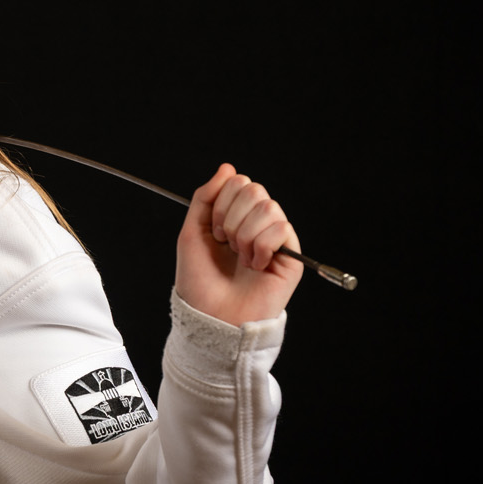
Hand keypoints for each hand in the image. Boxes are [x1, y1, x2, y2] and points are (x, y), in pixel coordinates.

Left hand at [174, 164, 302, 325]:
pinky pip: (282, 228)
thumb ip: (206, 197)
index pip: (240, 183)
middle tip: (226, 243)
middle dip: (232, 217)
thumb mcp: (192, 232)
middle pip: (255, 190)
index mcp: (234, 217)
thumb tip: (227, 168)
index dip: (223, 201)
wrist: (210, 315)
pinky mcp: (291, 257)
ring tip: (241, 257)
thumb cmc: (199, 280)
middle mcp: (256, 225)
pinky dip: (262, 246)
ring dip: (245, 234)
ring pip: (269, 207)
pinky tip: (256, 265)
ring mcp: (275, 240)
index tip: (213, 230)